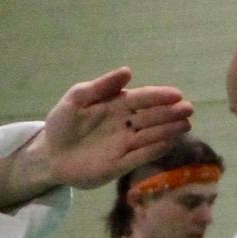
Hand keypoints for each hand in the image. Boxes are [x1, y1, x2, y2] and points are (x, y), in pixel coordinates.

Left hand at [39, 68, 193, 188]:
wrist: (49, 155)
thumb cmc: (62, 124)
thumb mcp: (75, 100)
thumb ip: (99, 87)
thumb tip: (127, 71)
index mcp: (118, 106)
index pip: (143, 98)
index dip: (159, 96)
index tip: (176, 94)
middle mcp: (126, 125)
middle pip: (153, 117)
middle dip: (171, 113)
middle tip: (187, 109)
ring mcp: (124, 145)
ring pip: (150, 137)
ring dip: (168, 131)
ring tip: (184, 125)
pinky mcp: (118, 165)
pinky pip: (138, 157)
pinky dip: (153, 151)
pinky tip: (167, 144)